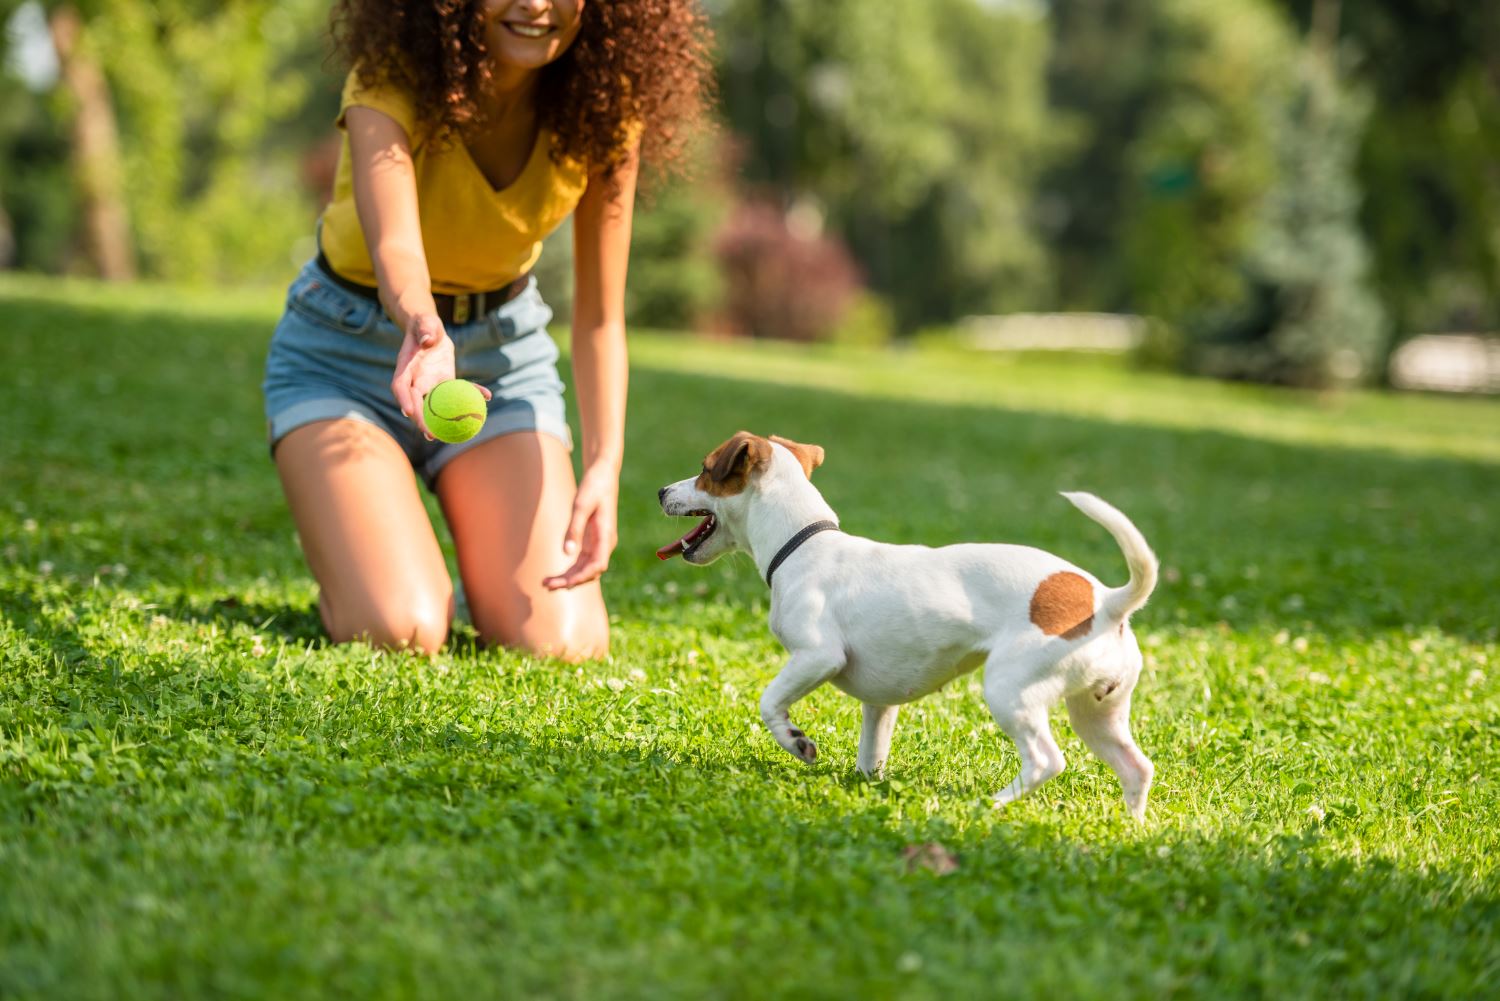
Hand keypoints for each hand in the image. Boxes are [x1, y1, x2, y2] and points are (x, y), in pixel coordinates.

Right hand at [389, 313, 490, 439]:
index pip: (400, 386)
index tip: (409, 412)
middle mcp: (415, 379)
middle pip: (416, 403)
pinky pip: (457, 391)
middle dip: (421, 420)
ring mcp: (430, 384)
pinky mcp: (444, 383)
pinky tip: (488, 396)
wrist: (429, 330)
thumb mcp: (425, 323)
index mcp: (406, 367)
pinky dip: (472, 394)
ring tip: (450, 436)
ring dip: (442, 421)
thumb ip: (425, 330)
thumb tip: (428, 340)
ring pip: (434, 405)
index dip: (404, 400)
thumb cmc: (424, 325)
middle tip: (431, 435)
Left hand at [543, 464, 618, 589]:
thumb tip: (567, 553)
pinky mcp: (592, 541)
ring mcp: (599, 543)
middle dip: (570, 581)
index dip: (582, 577)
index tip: (565, 584)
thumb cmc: (593, 488)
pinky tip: (556, 574)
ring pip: (585, 568)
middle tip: (546, 585)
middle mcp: (604, 544)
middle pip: (589, 571)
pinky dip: (570, 569)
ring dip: (568, 577)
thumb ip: (574, 530)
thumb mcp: (581, 506)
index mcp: (606, 536)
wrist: (603, 475)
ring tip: (546, 583)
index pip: (597, 566)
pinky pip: (582, 561)